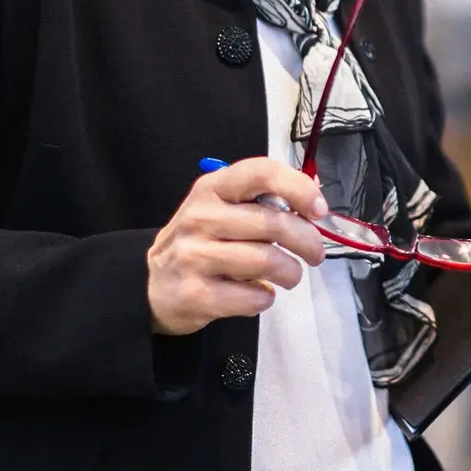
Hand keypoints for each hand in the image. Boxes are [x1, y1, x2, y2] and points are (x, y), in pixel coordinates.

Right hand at [146, 158, 328, 335]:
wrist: (151, 283)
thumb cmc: (201, 241)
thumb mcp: (224, 208)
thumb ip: (265, 200)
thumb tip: (316, 197)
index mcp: (212, 188)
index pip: (260, 173)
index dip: (298, 188)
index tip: (319, 209)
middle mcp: (200, 217)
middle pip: (272, 224)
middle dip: (307, 241)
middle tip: (315, 253)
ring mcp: (193, 256)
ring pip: (266, 261)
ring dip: (291, 272)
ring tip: (290, 275)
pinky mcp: (194, 294)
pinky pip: (251, 296)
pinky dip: (266, 297)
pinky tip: (260, 293)